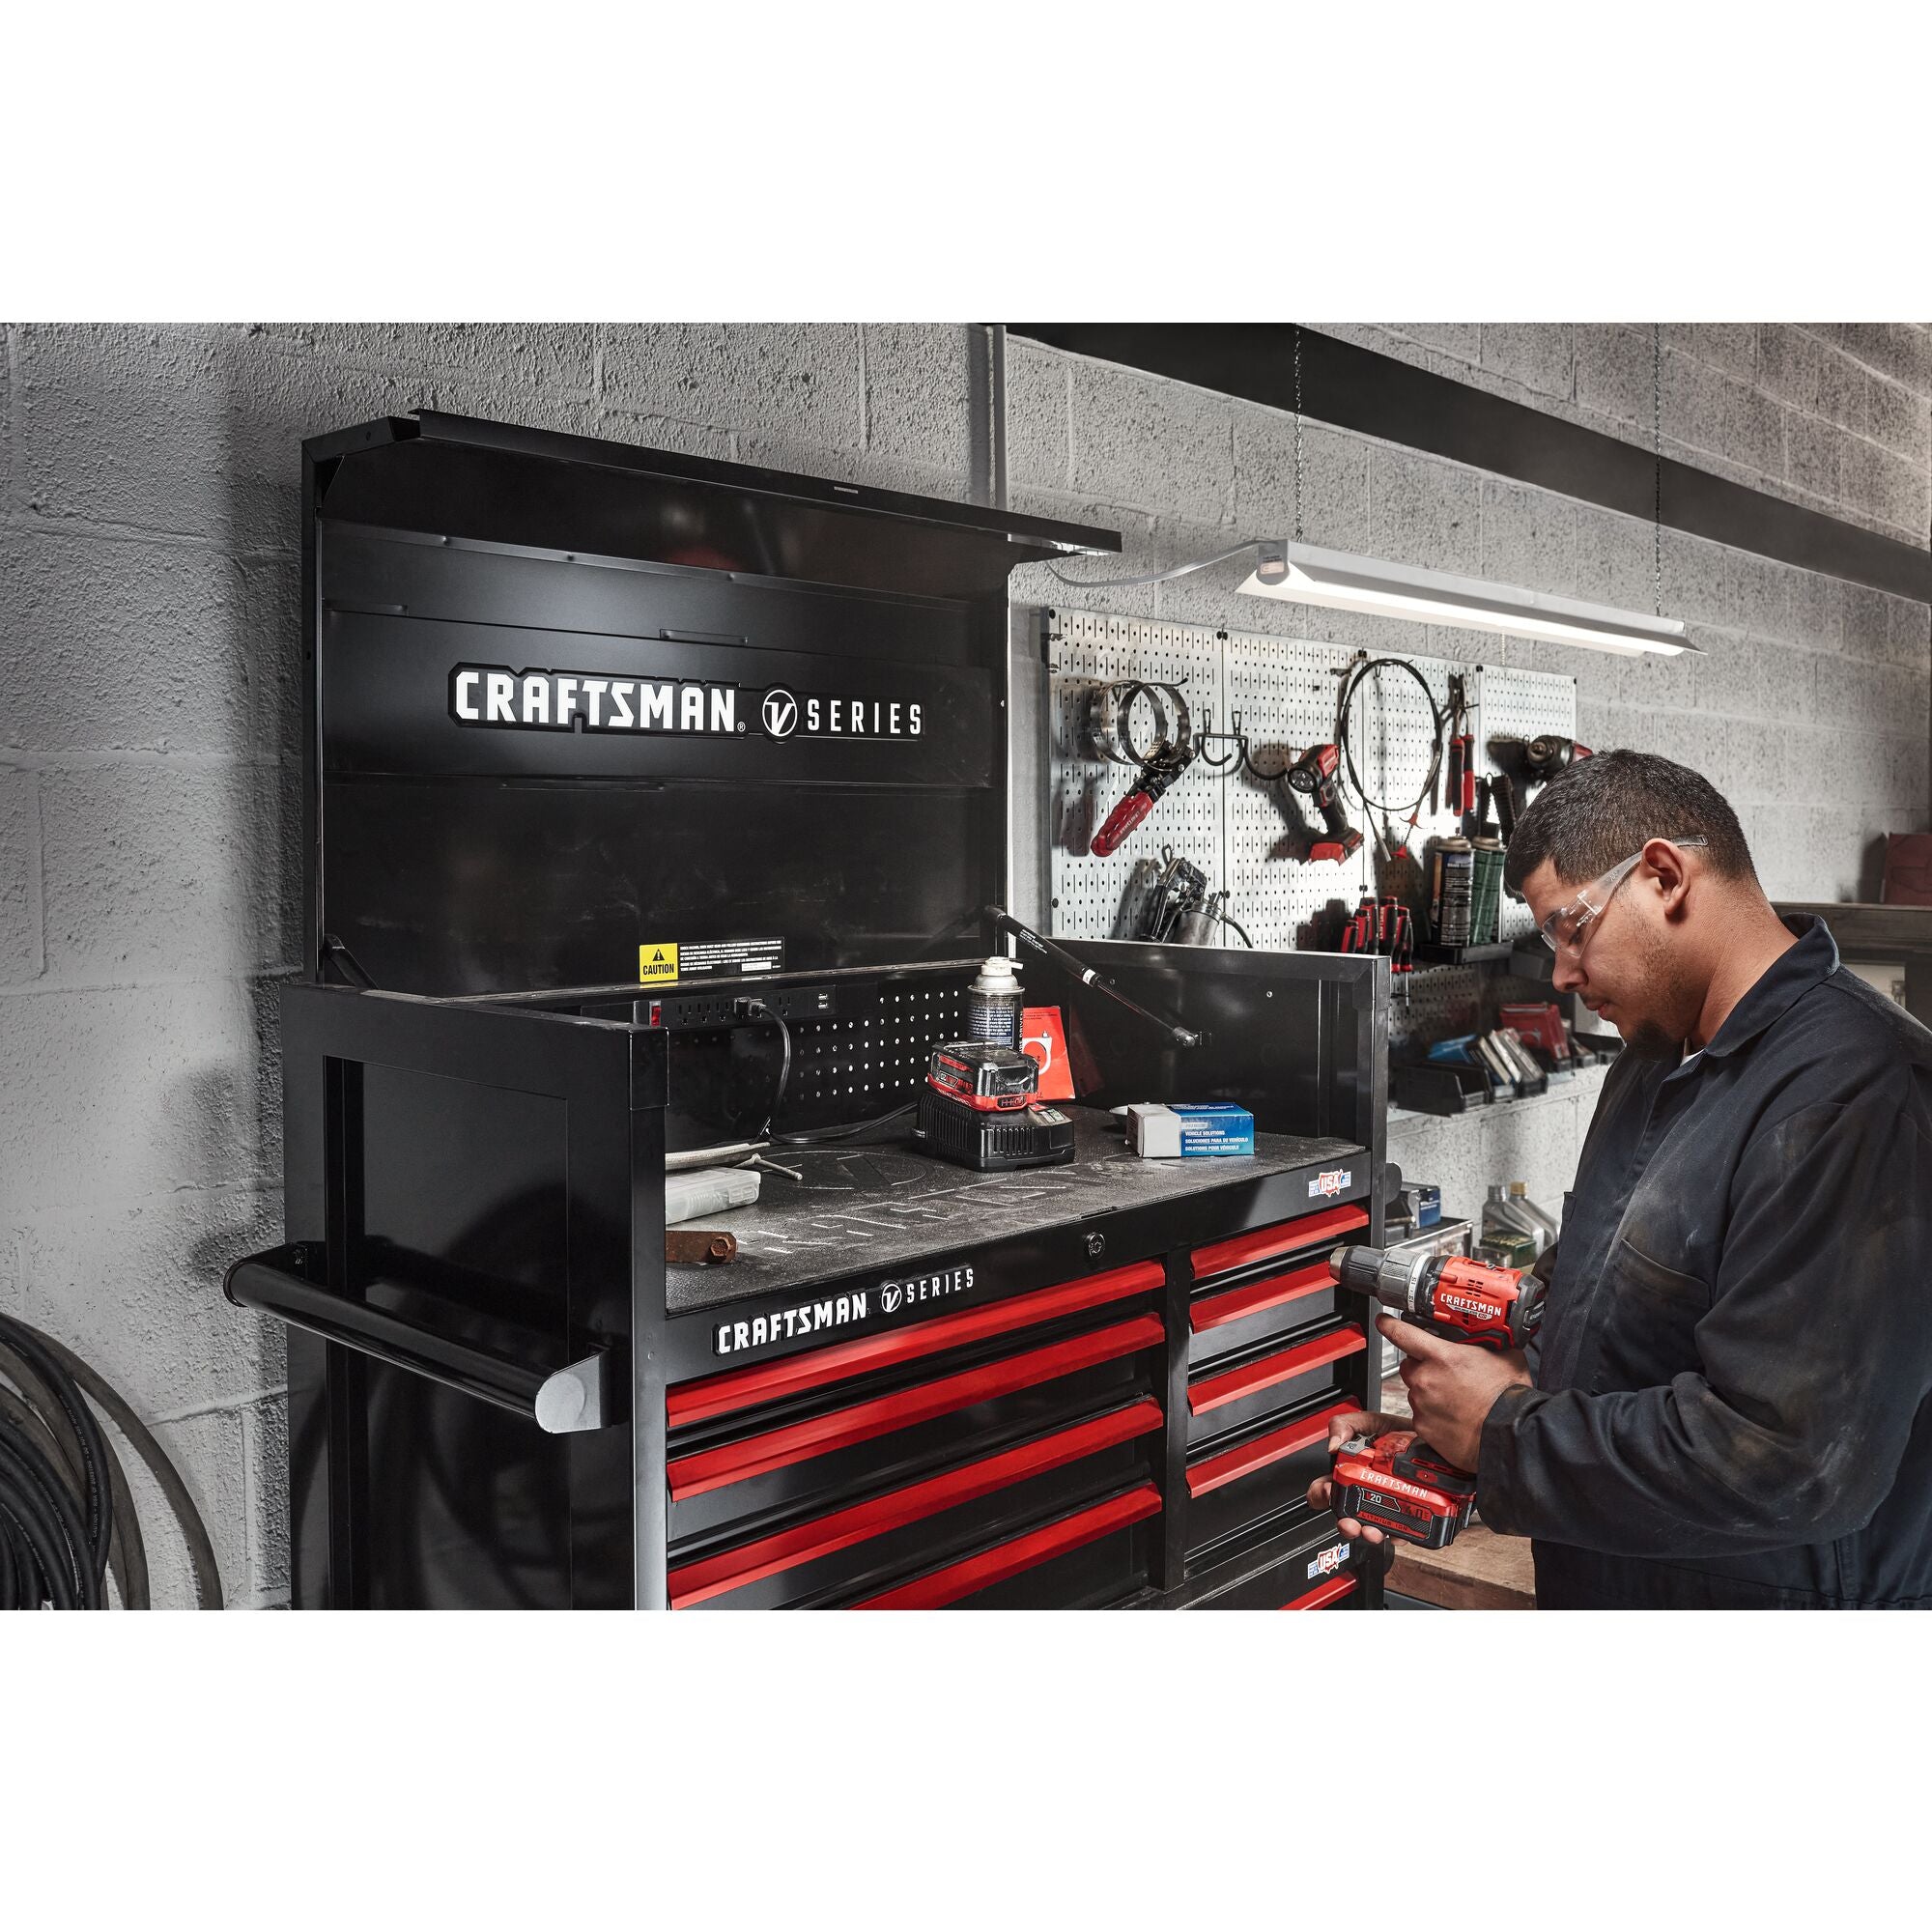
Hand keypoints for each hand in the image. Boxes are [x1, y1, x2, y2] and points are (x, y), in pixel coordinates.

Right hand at [1305, 1408, 1409, 1544]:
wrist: (1440, 1440)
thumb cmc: (1404, 1434)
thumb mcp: (1373, 1422)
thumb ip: (1346, 1425)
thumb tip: (1332, 1445)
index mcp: (1354, 1471)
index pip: (1328, 1486)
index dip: (1322, 1493)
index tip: (1328, 1492)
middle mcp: (1369, 1491)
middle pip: (1348, 1514)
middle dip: (1345, 1523)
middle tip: (1348, 1522)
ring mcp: (1389, 1505)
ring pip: (1372, 1528)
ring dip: (1368, 1533)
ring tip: (1372, 1531)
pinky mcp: (1409, 1515)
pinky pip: (1401, 1532)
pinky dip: (1398, 1536)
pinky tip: (1398, 1532)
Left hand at [1385, 1317, 1529, 1471]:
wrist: (1511, 1434)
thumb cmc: (1509, 1398)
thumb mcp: (1503, 1355)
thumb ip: (1484, 1342)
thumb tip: (1486, 1335)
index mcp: (1442, 1357)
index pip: (1403, 1334)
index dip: (1390, 1325)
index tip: (1384, 1322)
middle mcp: (1426, 1380)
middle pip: (1410, 1366)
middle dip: (1422, 1367)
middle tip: (1446, 1375)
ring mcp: (1422, 1405)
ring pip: (1416, 1392)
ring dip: (1429, 1393)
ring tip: (1457, 1399)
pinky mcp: (1423, 1429)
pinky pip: (1421, 1416)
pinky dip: (1433, 1415)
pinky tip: (1454, 1417)